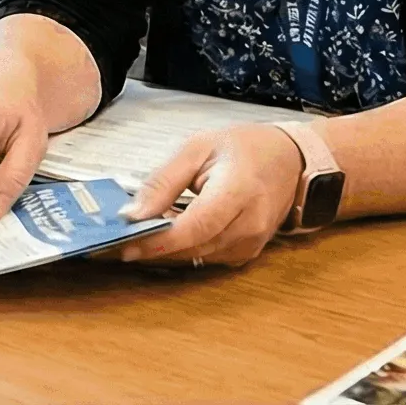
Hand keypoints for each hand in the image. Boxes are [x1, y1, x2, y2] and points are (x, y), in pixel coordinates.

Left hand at [105, 124, 304, 268]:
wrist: (290, 161)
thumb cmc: (244, 148)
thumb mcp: (196, 148)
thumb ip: (163, 182)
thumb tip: (132, 214)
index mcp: (239, 191)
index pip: (196, 226)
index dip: (159, 239)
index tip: (126, 243)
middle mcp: (250, 224)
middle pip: (193, 247)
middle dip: (152, 246)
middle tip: (115, 240)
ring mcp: (251, 243)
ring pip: (197, 256)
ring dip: (164, 249)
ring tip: (134, 233)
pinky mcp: (246, 253)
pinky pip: (206, 256)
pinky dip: (182, 248)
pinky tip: (163, 233)